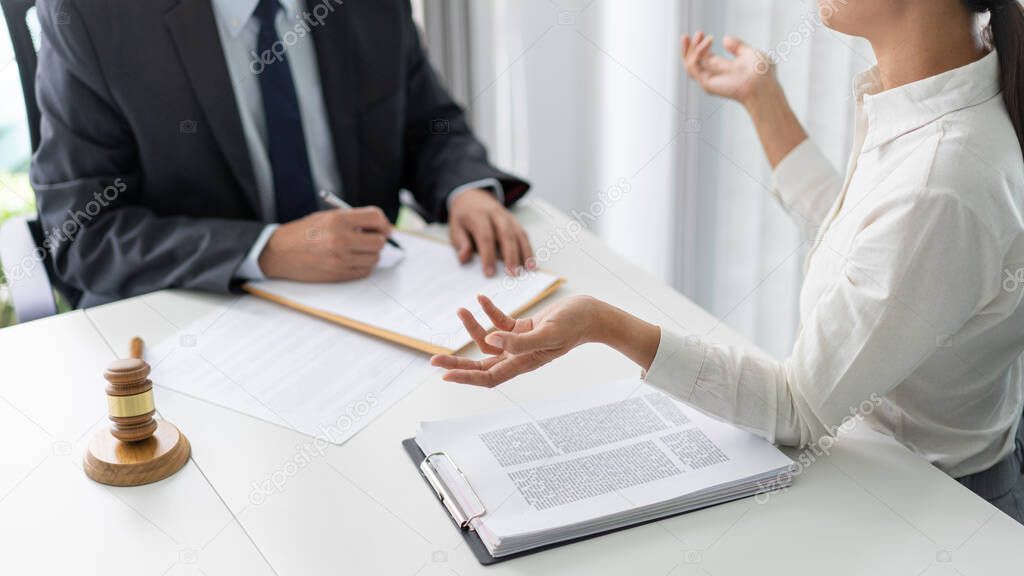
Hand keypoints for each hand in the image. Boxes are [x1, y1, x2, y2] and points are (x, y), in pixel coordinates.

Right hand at [258, 207, 390, 281]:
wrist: (279, 252)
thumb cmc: (303, 233)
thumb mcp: (327, 217)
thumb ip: (353, 220)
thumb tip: (380, 228)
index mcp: (338, 220)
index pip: (375, 217)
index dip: (383, 223)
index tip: (384, 228)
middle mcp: (341, 239)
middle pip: (379, 241)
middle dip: (378, 240)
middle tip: (370, 239)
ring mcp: (340, 259)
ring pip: (374, 258)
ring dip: (371, 254)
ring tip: (358, 249)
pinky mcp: (338, 274)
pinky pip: (365, 271)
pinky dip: (364, 266)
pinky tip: (353, 259)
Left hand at [431, 294, 602, 386]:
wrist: (591, 314)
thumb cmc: (574, 325)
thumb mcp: (547, 333)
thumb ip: (519, 341)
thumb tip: (492, 341)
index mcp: (523, 363)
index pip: (488, 377)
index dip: (466, 378)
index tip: (445, 375)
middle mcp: (518, 357)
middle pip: (481, 365)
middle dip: (457, 362)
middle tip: (433, 358)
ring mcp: (520, 343)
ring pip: (488, 341)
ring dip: (472, 327)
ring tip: (462, 309)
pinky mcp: (523, 329)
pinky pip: (500, 323)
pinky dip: (489, 312)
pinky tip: (481, 299)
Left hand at [448, 188, 533, 276]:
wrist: (473, 197)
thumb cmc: (464, 217)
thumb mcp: (455, 227)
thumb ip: (461, 243)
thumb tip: (464, 257)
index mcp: (478, 215)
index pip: (485, 236)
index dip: (488, 255)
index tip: (489, 273)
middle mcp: (495, 214)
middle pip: (506, 234)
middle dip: (510, 255)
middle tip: (512, 274)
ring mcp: (507, 217)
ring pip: (518, 234)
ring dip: (524, 252)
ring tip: (528, 269)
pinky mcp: (515, 222)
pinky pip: (523, 235)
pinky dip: (529, 249)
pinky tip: (531, 263)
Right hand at [681, 32, 775, 106]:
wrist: (762, 84)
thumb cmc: (761, 73)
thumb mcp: (750, 53)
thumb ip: (737, 46)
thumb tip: (725, 38)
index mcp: (724, 68)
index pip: (704, 58)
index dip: (699, 45)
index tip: (701, 33)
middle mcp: (714, 75)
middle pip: (693, 62)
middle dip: (690, 46)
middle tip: (696, 32)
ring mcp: (710, 80)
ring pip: (690, 65)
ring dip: (691, 48)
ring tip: (700, 35)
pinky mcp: (707, 83)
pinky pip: (694, 68)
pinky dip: (697, 53)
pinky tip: (707, 42)